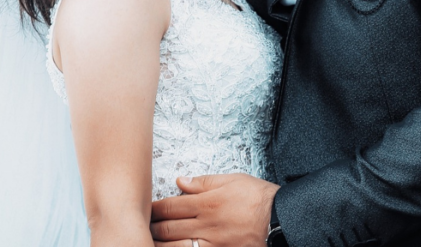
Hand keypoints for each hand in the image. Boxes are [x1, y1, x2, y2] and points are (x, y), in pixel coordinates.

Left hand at [150, 173, 279, 246]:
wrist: (280, 220)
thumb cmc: (257, 197)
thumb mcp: (232, 180)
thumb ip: (204, 182)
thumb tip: (181, 182)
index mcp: (207, 203)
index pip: (170, 206)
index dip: (154, 208)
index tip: (145, 208)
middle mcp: (205, 225)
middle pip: (168, 228)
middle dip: (152, 227)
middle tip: (141, 226)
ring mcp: (211, 244)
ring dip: (159, 245)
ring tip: (149, 242)